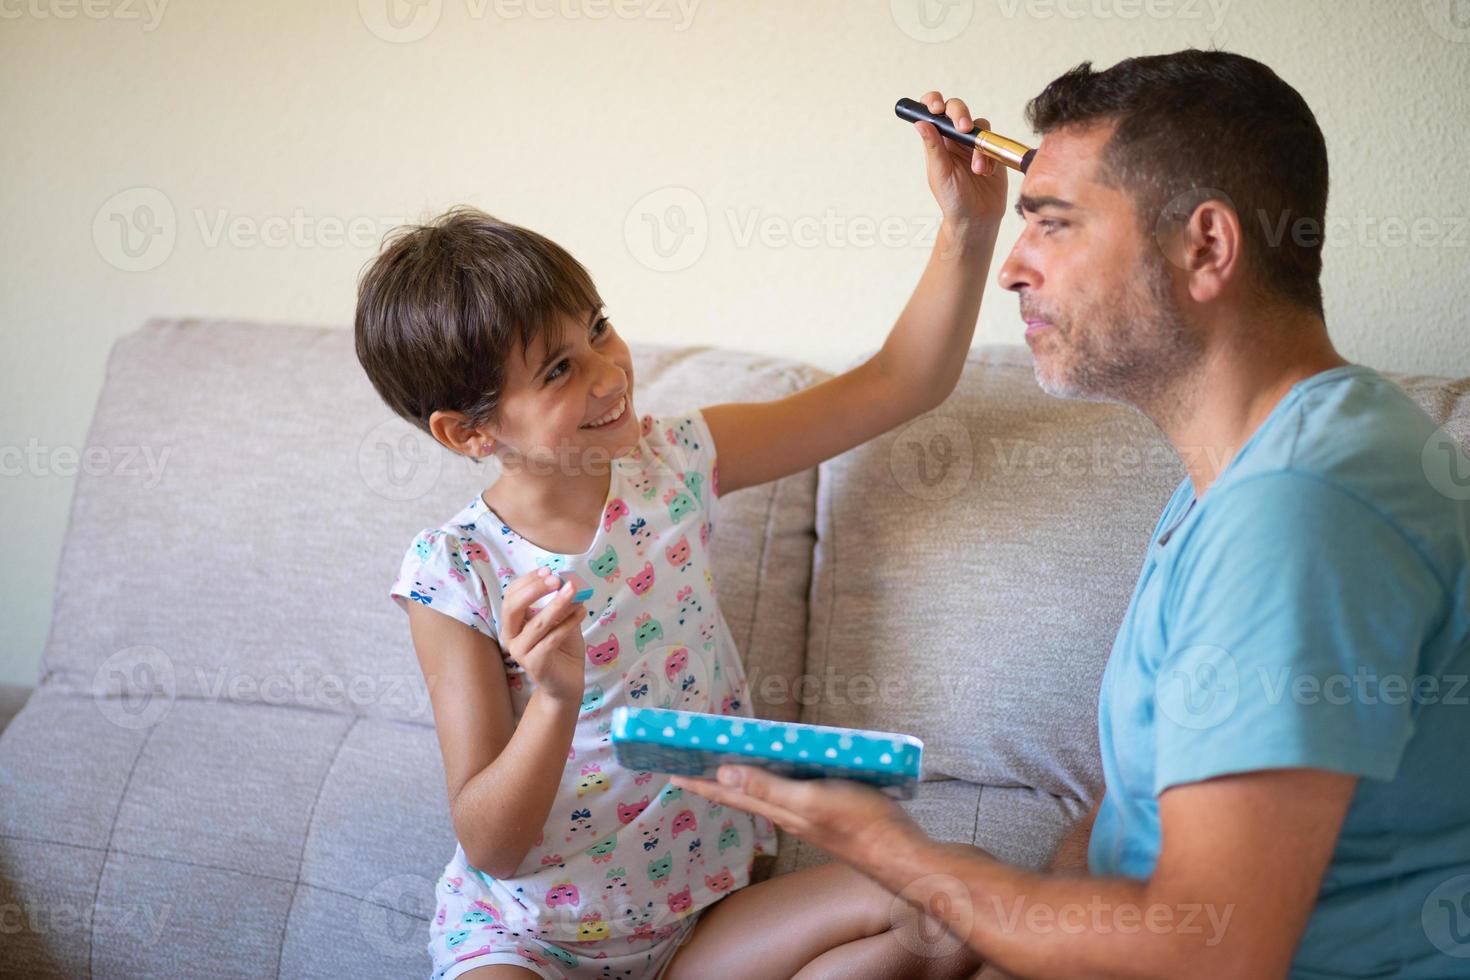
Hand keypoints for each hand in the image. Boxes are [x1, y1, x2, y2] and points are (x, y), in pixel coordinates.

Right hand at [499, 568, 586, 704]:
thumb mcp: (561, 621)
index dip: (528, 581)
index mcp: (513, 624)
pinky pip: (552, 639)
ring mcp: (520, 652)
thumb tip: (568, 581)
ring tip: (575, 590)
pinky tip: (582, 611)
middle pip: (512, 607)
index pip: (511, 595)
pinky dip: (568, 622)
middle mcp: (511, 637)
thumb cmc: (562, 649)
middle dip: (534, 589)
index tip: (548, 570)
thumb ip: (561, 604)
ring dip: (557, 604)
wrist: (567, 683)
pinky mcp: (534, 664)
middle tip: (556, 579)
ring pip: (537, 623)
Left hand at [671, 766, 922, 867]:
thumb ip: (769, 787)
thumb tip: (722, 773)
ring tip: (726, 764)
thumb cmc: (861, 824)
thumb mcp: (810, 800)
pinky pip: (791, 790)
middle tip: (689, 764)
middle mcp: (788, 813)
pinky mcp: (829, 808)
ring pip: (766, 792)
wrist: (902, 853)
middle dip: (714, 780)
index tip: (671, 771)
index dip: (700, 782)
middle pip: (743, 794)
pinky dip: (777, 777)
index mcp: (779, 809)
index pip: (729, 794)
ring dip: (743, 778)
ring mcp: (809, 813)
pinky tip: (784, 768)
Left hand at [912, 90, 1008, 229]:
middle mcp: (953, 139)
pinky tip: (985, 171)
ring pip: (978, 124)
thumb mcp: (940, 173)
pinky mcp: (991, 150)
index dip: (933, 102)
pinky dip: (990, 154)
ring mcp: (973, 143)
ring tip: (976, 169)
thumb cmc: (953, 199)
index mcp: (936, 142)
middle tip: (964, 128)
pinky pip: (993, 140)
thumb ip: (933, 146)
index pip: (931, 112)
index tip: (936, 108)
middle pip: (956, 109)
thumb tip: (919, 122)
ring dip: (977, 143)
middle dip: (960, 113)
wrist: (977, 217)